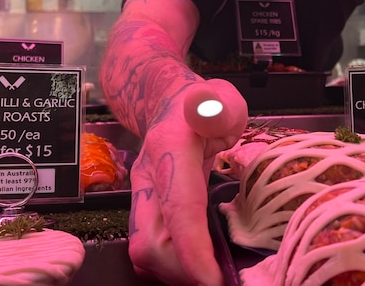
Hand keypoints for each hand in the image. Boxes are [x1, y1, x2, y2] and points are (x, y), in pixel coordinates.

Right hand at [127, 79, 247, 285]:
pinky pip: (151, 251)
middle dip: (184, 269)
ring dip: (178, 271)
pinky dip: (175, 266)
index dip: (193, 249)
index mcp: (169, 150)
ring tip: (214, 274)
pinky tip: (201, 263)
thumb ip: (219, 106)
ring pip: (146, 252)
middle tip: (221, 279)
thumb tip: (215, 112)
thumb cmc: (204, 105)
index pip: (178, 208)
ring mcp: (143, 199)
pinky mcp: (146, 213)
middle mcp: (148, 180)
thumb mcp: (221, 97)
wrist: (171, 105)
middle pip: (151, 242)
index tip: (214, 279)